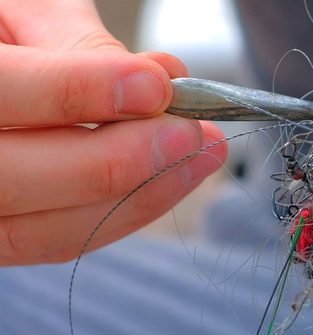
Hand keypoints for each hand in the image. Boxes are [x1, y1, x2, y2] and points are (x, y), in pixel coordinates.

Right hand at [0, 0, 225, 264]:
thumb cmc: (2, 40)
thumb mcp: (19, 14)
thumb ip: (78, 42)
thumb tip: (160, 77)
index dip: (78, 90)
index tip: (154, 85)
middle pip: (16, 180)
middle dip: (117, 159)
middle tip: (189, 132)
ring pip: (44, 230)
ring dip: (138, 196)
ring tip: (201, 156)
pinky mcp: (2, 239)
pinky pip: (60, 241)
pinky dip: (125, 213)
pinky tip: (171, 180)